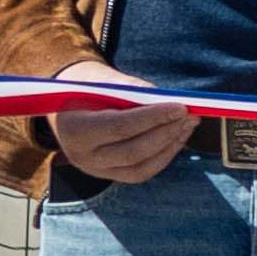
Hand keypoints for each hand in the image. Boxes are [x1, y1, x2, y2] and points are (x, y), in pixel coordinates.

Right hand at [40, 60, 194, 187]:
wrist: (66, 104)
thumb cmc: (89, 86)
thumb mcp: (104, 80)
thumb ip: (135, 91)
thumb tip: (172, 101)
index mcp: (75, 129)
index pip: (120, 127)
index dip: (154, 118)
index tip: (180, 107)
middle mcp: (82, 156)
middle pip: (133, 151)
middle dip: (167, 132)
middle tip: (189, 115)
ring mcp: (95, 169)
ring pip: (141, 166)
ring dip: (171, 145)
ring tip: (189, 123)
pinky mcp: (110, 175)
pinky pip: (142, 172)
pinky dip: (164, 156)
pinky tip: (178, 137)